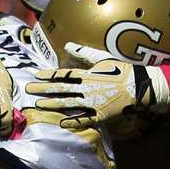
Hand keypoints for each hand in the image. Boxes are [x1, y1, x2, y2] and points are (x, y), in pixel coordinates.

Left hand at [27, 42, 161, 130]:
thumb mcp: (103, 58)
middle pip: (61, 89)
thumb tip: (67, 45)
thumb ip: (84, 53)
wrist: (140, 87)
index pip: (63, 74)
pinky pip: (84, 119)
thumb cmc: (121, 70)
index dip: (48, 75)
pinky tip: (61, 122)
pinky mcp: (100, 115)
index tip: (35, 75)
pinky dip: (73, 121)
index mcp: (87, 74)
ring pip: (68, 104)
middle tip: (28, 90)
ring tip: (38, 104)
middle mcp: (87, 89)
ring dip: (52, 104)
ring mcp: (93, 103)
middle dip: (43, 89)